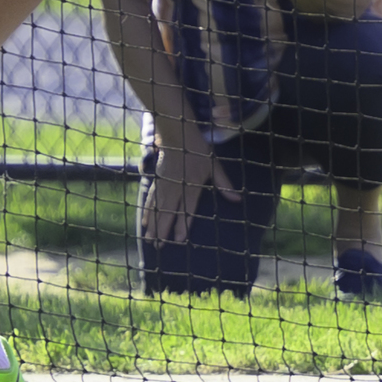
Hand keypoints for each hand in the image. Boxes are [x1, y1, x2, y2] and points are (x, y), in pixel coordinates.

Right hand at [141, 125, 239, 245]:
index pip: (187, 209)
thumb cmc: (199, 151)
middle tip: (159, 247)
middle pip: (168, 212)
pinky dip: (147, 211)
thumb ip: (224, 184)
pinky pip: (150, 199)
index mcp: (192, 185)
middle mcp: (176, 187)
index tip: (178, 240)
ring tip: (149, 240)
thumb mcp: (214, 165)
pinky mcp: (157, 181)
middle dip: (163, 230)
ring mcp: (164, 184)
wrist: (178, 134)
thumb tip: (238, 199)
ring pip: (157, 208)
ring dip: (153, 224)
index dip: (182, 225)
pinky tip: (144, 222)